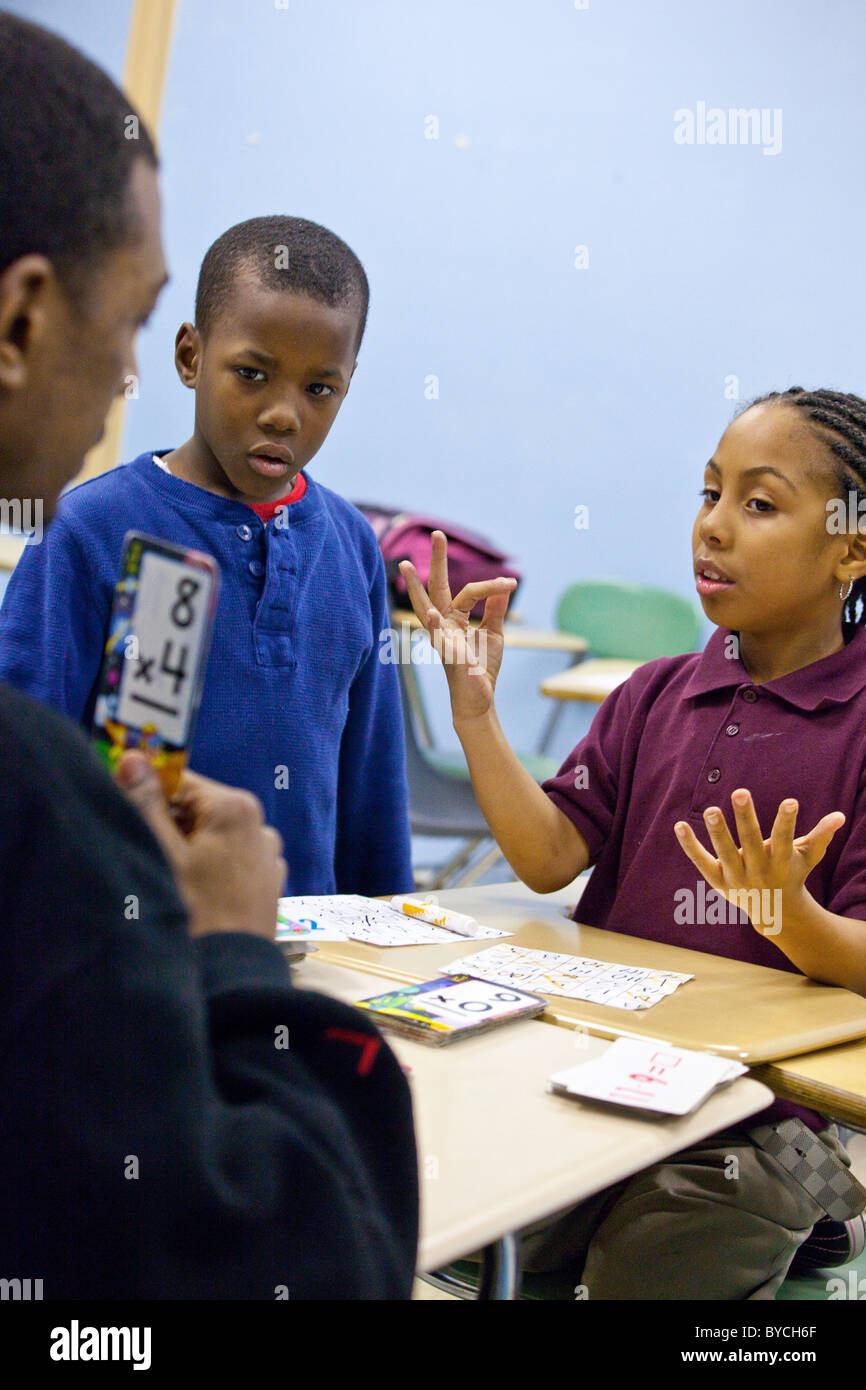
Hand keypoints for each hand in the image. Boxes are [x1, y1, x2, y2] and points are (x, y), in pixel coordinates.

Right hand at [116, 753, 285, 939]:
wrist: (231, 973)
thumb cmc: (195, 912)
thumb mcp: (162, 853)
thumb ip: (146, 803)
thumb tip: (133, 758)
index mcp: (236, 808)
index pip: (181, 782)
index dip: (151, 797)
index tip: (132, 816)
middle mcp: (260, 825)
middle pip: (199, 810)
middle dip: (171, 828)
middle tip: (153, 857)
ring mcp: (268, 854)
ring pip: (214, 837)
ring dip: (189, 851)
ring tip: (174, 882)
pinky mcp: (268, 880)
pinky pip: (232, 861)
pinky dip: (211, 869)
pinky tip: (197, 895)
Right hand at [398, 531, 516, 722]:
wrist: (479, 698)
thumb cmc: (482, 667)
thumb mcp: (493, 634)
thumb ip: (495, 610)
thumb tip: (503, 586)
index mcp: (454, 618)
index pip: (468, 592)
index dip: (491, 585)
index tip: (511, 581)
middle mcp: (443, 624)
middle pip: (436, 587)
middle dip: (436, 561)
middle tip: (436, 534)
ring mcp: (442, 638)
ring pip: (425, 608)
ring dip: (414, 588)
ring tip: (404, 567)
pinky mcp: (448, 655)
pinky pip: (439, 638)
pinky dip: (434, 626)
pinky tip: (429, 614)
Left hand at [674, 788, 843, 935]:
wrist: (774, 912)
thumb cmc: (791, 875)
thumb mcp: (807, 857)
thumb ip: (821, 836)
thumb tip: (840, 815)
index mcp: (780, 862)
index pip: (784, 839)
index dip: (787, 821)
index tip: (791, 801)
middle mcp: (757, 870)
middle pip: (750, 841)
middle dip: (745, 818)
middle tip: (740, 791)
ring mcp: (736, 876)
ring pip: (725, 852)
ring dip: (717, 831)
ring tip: (711, 809)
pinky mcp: (717, 880)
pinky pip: (701, 861)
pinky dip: (690, 845)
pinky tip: (679, 825)